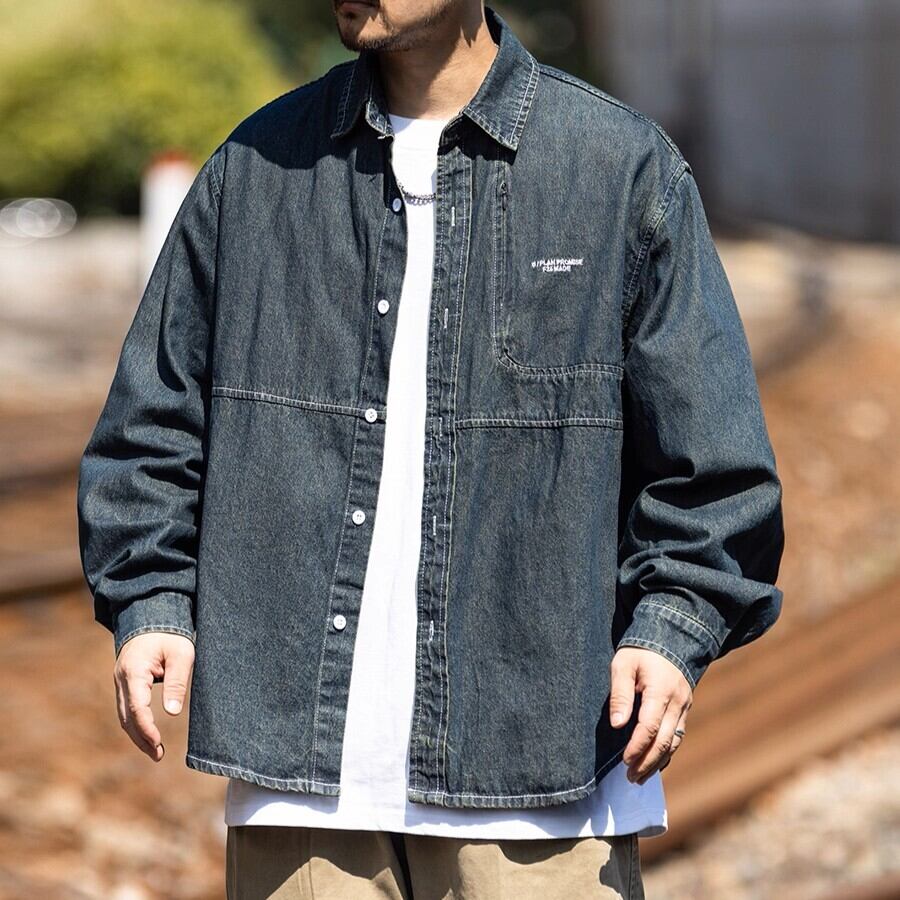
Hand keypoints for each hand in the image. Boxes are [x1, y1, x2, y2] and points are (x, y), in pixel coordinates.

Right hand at [114, 632, 194, 761]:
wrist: (152, 616)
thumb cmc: (170, 635)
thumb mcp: (181, 654)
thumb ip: (177, 682)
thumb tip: (172, 713)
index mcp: (134, 670)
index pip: (136, 706)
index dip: (146, 727)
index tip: (158, 742)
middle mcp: (121, 678)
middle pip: (126, 716)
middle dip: (141, 738)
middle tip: (158, 755)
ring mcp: (120, 681)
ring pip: (123, 715)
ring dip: (137, 734)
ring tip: (155, 752)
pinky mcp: (125, 683)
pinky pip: (126, 709)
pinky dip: (135, 724)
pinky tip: (147, 736)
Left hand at [609, 646, 691, 783]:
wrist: (668, 639)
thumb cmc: (639, 652)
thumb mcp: (623, 666)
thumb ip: (620, 695)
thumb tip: (617, 725)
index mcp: (661, 690)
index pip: (650, 727)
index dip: (637, 747)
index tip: (624, 761)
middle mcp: (677, 702)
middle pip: (665, 741)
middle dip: (648, 762)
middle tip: (631, 778)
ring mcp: (684, 706)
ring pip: (674, 742)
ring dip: (658, 762)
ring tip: (640, 777)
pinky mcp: (684, 709)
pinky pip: (677, 735)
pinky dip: (667, 752)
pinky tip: (655, 763)